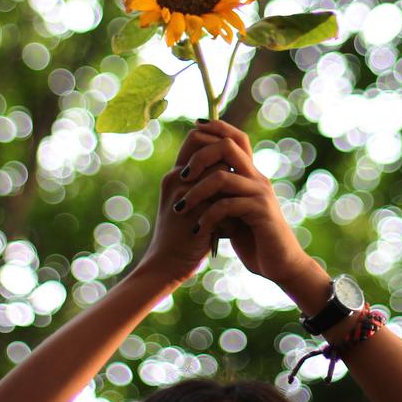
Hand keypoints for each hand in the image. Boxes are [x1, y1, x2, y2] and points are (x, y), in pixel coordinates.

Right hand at [133, 127, 232, 288]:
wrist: (166, 263)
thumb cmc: (180, 232)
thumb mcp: (186, 200)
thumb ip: (200, 181)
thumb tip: (227, 162)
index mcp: (175, 174)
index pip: (195, 137)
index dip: (216, 140)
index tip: (230, 157)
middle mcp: (177, 180)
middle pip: (211, 151)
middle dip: (227, 163)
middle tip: (234, 181)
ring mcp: (185, 196)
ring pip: (220, 173)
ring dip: (232, 187)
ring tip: (232, 208)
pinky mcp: (196, 214)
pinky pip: (223, 200)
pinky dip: (231, 211)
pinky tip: (230, 228)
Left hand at [170, 121, 322, 300]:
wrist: (280, 265)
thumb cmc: (253, 239)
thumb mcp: (232, 212)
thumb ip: (220, 194)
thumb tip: (194, 180)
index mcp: (250, 174)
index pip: (236, 138)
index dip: (216, 126)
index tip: (194, 126)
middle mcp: (257, 178)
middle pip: (228, 146)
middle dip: (200, 156)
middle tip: (181, 176)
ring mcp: (260, 193)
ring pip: (222, 176)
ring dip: (196, 192)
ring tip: (180, 209)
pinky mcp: (261, 213)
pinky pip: (227, 205)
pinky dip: (207, 216)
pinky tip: (198, 230)